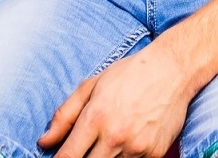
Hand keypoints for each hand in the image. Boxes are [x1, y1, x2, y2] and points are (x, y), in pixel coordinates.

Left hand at [39, 43, 194, 157]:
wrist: (173, 70)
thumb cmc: (130, 74)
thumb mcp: (92, 86)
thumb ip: (64, 115)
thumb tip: (44, 142)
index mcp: (95, 117)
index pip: (67, 157)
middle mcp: (115, 136)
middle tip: (84, 150)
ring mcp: (137, 148)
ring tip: (107, 144)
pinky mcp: (155, 155)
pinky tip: (126, 144)